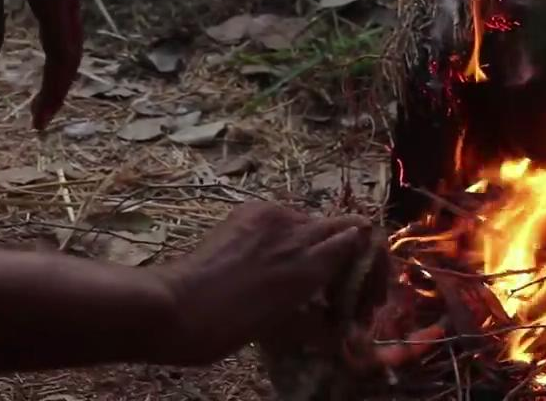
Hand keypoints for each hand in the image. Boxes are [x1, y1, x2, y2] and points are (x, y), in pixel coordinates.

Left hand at [153, 202, 389, 364]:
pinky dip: (293, 241)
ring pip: (315, 225)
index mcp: (308, 261)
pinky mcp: (250, 212)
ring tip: (312, 284)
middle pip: (346, 229)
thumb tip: (345, 331)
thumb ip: (319, 321)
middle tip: (347, 295)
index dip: (375, 267)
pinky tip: (280, 267)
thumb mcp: (280, 328)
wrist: (169, 308)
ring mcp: (272, 217)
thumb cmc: (223, 327)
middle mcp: (296, 230)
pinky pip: (285, 221)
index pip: (364, 240)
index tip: (368, 298)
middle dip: (355, 259)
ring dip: (322, 251)